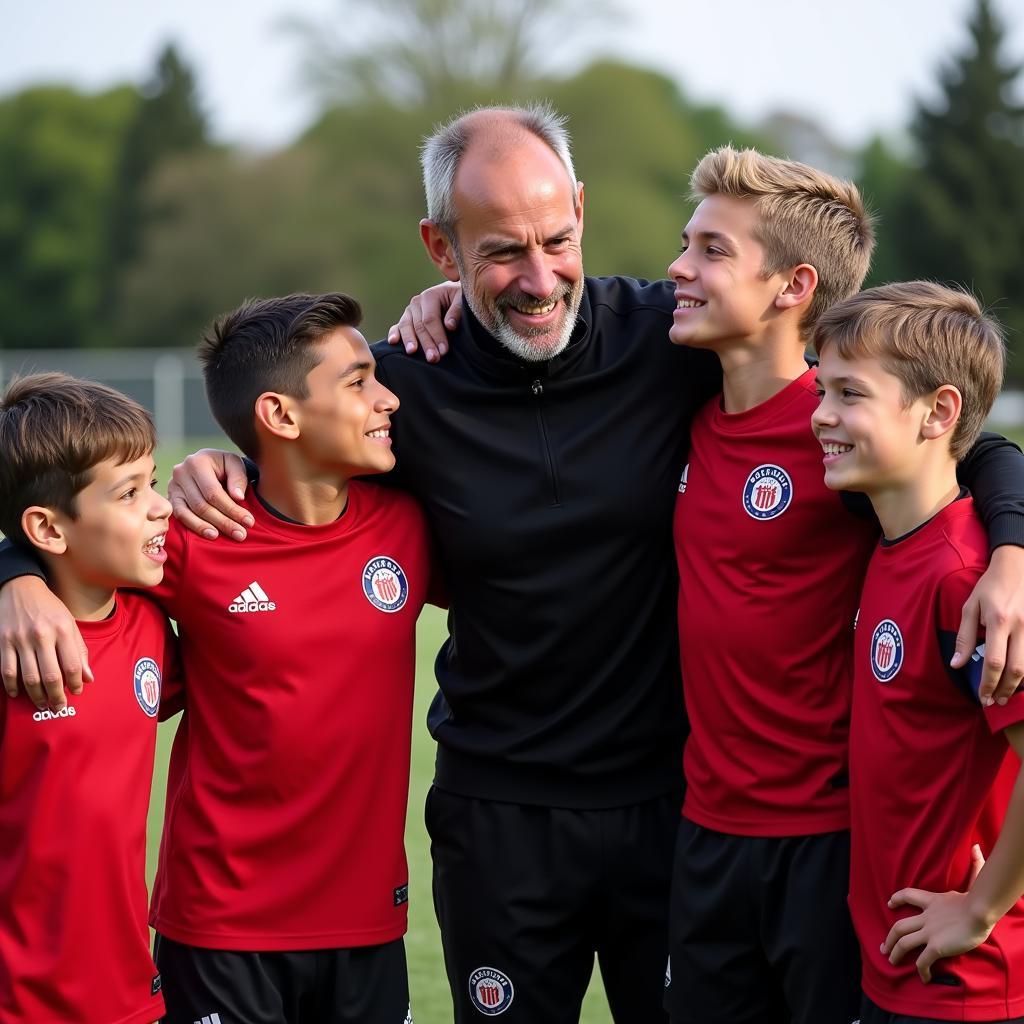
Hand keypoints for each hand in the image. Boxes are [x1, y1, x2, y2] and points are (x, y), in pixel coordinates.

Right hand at [0, 575, 89, 708]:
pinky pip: (7, 670)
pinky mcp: (3, 642)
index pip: (73, 664)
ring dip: (37, 696)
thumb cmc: (49, 608)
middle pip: (51, 675)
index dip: (76, 683)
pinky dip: (13, 686)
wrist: (20, 588)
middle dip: (57, 696)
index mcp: (63, 629)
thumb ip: (80, 650)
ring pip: (29, 677)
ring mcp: (21, 639)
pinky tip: (19, 694)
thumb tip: (88, 678)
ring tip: (44, 704)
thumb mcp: (70, 623)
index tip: (77, 691)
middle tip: (60, 706)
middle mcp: (42, 635)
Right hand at [168, 449, 251, 540]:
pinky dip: (193, 526)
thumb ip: (238, 478)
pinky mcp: (170, 497)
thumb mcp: (235, 464)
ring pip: (189, 512)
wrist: (208, 463)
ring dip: (207, 527)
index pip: (214, 493)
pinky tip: (208, 534)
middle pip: (202, 505)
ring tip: (222, 537)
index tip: (249, 522)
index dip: (231, 509)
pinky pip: (179, 515)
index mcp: (197, 462)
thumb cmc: (224, 465)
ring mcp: (173, 486)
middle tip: (241, 534)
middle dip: (223, 522)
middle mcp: (181, 473)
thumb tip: (238, 497)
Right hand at [386, 282, 462, 362]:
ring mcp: (410, 311)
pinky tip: (393, 342)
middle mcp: (417, 302)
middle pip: (419, 326)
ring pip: (406, 327)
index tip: (444, 351)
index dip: (437, 335)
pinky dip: (394, 333)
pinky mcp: (406, 319)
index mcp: (430, 296)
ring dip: (409, 341)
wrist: (454, 295)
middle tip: (433, 358)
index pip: (431, 319)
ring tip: (412, 352)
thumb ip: (457, 310)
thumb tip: (449, 326)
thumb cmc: (459, 299)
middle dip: (426, 343)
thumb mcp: (462, 299)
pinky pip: (397, 326)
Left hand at [883, 846, 989, 983]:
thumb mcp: (972, 882)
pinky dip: (921, 970)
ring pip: (904, 943)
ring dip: (896, 953)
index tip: (889, 903)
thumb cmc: (977, 899)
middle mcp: (926, 917)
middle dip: (890, 938)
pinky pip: (923, 960)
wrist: (979, 911)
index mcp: (933, 901)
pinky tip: (923, 978)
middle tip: (883, 948)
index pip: (908, 895)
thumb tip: (977, 847)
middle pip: (899, 926)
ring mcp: (929, 932)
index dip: (897, 898)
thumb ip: (974, 868)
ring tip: (891, 961)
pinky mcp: (936, 946)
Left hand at [952, 545, 1023, 705]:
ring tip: (1005, 695)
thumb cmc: (989, 587)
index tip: (982, 697)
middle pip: (1016, 669)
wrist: (1016, 567)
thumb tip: (957, 664)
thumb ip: (964, 637)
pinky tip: (1017, 679)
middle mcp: (1020, 627)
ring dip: (1017, 684)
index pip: (994, 662)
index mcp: (999, 621)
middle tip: (994, 702)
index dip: (988, 683)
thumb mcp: (969, 607)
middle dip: (1004, 689)